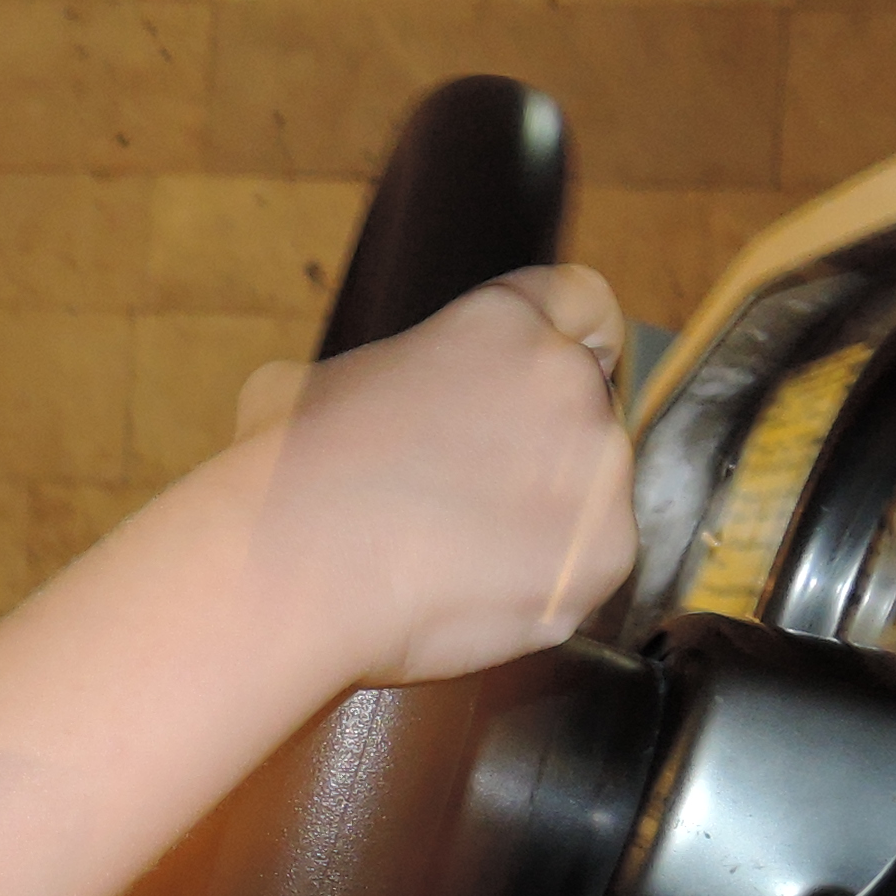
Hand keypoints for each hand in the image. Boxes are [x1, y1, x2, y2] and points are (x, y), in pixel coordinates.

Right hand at [247, 263, 637, 687]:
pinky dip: (544, 584)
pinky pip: (589, 566)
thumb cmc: (290, 475)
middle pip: (586, 408)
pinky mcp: (605, 551)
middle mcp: (564, 380)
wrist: (301, 567)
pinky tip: (473, 590)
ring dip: (543, 521)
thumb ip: (393, 380)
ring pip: (591, 495)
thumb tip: (384, 405)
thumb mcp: (321, 382)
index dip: (577, 341)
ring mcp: (597, 468)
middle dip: (542, 449)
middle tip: (470, 495)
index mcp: (500, 322)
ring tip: (456, 557)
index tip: (562, 375)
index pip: (584, 304)